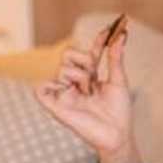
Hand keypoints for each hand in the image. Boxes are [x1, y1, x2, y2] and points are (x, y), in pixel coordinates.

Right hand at [34, 27, 136, 162]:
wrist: (118, 134)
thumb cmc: (119, 112)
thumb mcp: (119, 81)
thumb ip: (115, 58)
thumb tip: (122, 34)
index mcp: (90, 77)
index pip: (89, 52)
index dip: (98, 40)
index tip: (111, 28)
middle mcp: (75, 83)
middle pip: (67, 54)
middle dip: (83, 59)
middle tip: (94, 75)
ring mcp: (64, 94)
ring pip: (61, 68)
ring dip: (78, 76)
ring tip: (88, 92)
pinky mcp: (56, 106)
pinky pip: (40, 89)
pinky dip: (48, 86)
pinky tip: (66, 90)